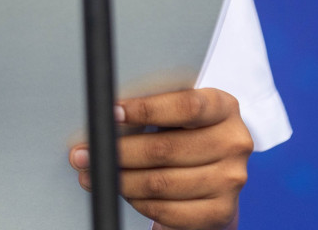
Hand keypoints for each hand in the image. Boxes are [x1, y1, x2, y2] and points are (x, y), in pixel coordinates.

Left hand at [68, 87, 250, 229]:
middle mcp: (234, 142)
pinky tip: (124, 192)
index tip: (112, 112)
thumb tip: (104, 116)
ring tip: (94, 175)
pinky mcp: (221, 211)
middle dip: (117, 152)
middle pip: (165, 148)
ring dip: (120, 181)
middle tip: (83, 153)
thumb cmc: (188, 134)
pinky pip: (168, 210)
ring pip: (161, 183)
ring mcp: (231, 179)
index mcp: (224, 107)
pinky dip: (138, 202)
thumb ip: (151, 108)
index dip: (145, 109)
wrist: (217, 173)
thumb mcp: (179, 112)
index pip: (185, 105)